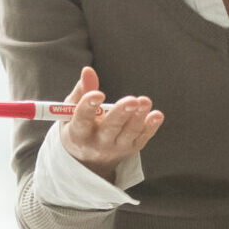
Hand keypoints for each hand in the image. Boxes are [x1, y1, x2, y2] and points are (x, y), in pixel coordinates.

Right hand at [59, 67, 162, 182]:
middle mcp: (97, 143)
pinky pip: (142, 137)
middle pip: (110, 128)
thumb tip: (88, 70)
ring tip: (145, 102)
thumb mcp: (72, 111)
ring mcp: (116, 147)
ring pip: (129, 132)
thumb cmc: (80, 127)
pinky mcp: (131, 148)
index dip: (89, 106)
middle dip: (121, 113)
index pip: (83, 119)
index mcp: (79, 133)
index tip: (97, 94)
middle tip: (131, 100)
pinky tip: (156, 115)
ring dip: (138, 117)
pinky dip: (151, 126)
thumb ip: (81, 90)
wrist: (90, 158)